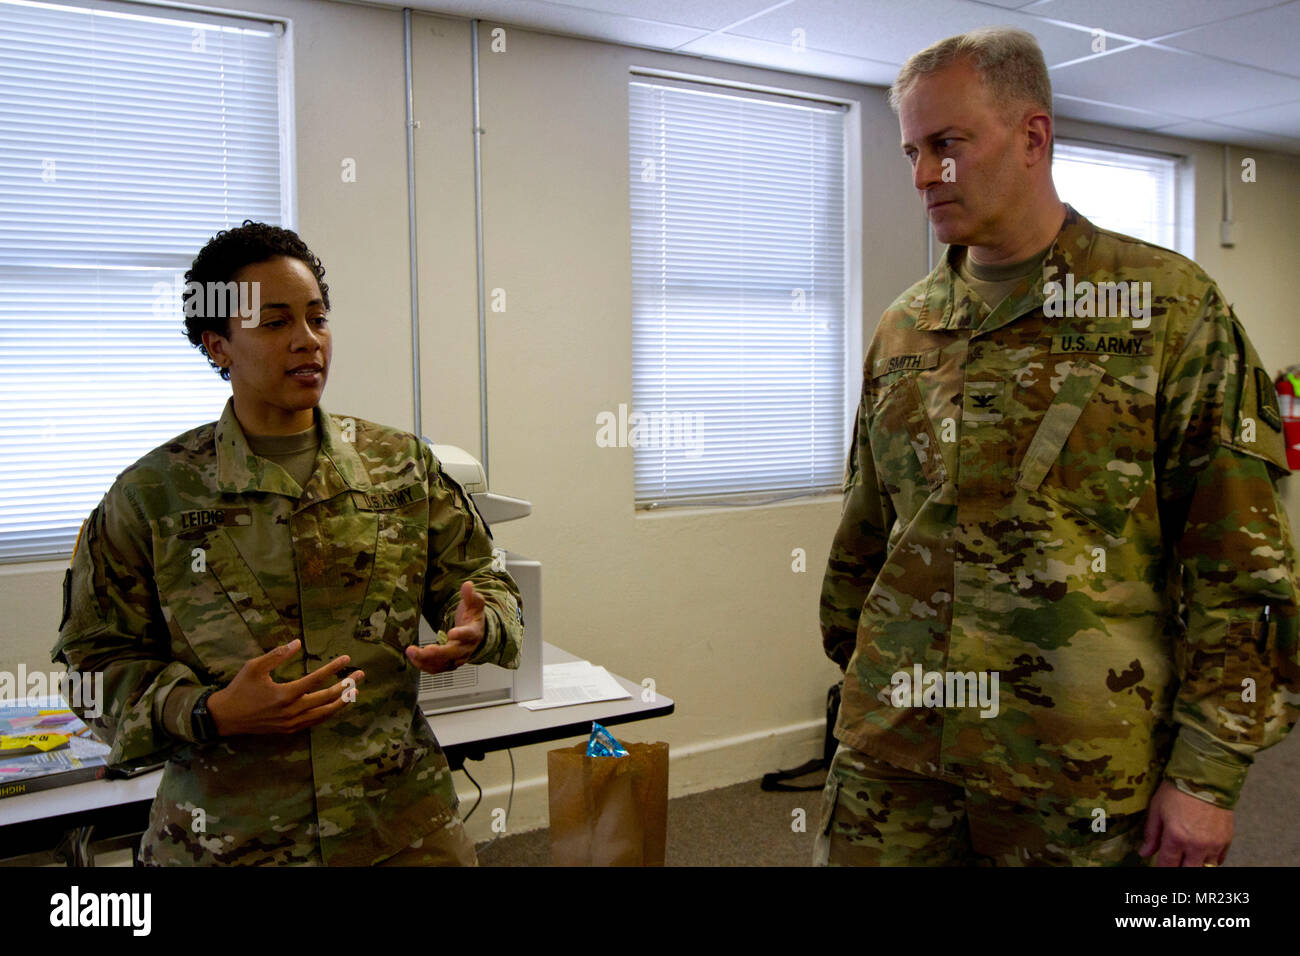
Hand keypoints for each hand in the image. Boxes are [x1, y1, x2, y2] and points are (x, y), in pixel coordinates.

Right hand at [207, 639, 363, 735]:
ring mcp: (291, 723)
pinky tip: (337, 705)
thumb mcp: (254, 667)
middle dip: (346, 686)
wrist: (225, 718)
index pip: (316, 679)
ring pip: (324, 714)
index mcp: (284, 694)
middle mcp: (291, 711)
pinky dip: (328, 713)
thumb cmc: (239, 689)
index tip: (346, 658)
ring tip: (356, 691)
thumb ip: (277, 655)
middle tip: (361, 674)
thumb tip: (297, 642)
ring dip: (342, 702)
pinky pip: (315, 722)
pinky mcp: (289, 730)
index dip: (333, 668)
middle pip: (326, 698)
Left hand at [405, 581, 486, 674]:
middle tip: (424, 650)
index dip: (461, 635)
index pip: (469, 635)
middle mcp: (466, 648)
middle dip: (438, 653)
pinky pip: (436, 668)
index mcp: (474, 632)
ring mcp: (457, 658)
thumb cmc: (473, 617)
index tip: (451, 633)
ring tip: (411, 652)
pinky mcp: (448, 663)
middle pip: (453, 653)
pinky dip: (424, 665)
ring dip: (426, 660)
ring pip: (443, 663)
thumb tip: (468, 585)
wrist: (475, 633)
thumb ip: (470, 595)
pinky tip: (413, 658)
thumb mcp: (475, 604)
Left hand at [1140, 779, 1232, 865]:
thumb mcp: (1157, 809)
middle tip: (1173, 860)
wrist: (1206, 777)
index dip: (1161, 868)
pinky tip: (1201, 852)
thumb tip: (1144, 852)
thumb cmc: (1177, 790)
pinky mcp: (1226, 840)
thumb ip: (1151, 834)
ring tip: (1187, 857)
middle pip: (1188, 870)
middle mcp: (1197, 846)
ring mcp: (1214, 844)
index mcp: (1176, 838)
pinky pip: (1219, 860)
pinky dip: (1209, 859)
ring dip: (1195, 864)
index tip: (1158, 865)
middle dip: (1178, 868)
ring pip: (1205, 868)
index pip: (1167, 865)